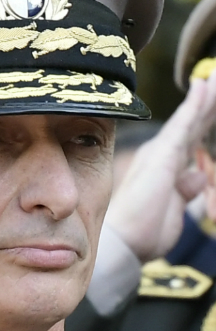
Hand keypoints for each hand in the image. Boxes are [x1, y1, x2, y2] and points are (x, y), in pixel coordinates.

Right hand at [106, 74, 215, 261]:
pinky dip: (194, 105)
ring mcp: (162, 152)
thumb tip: (197, 176)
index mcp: (165, 166)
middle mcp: (161, 154)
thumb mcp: (175, 211)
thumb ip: (186, 192)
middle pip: (192, 123)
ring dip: (206, 97)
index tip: (215, 96)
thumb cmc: (143, 233)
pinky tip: (203, 88)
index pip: (191, 136)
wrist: (124, 242)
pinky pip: (183, 125)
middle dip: (209, 101)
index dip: (205, 116)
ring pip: (190, 118)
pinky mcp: (163, 156)